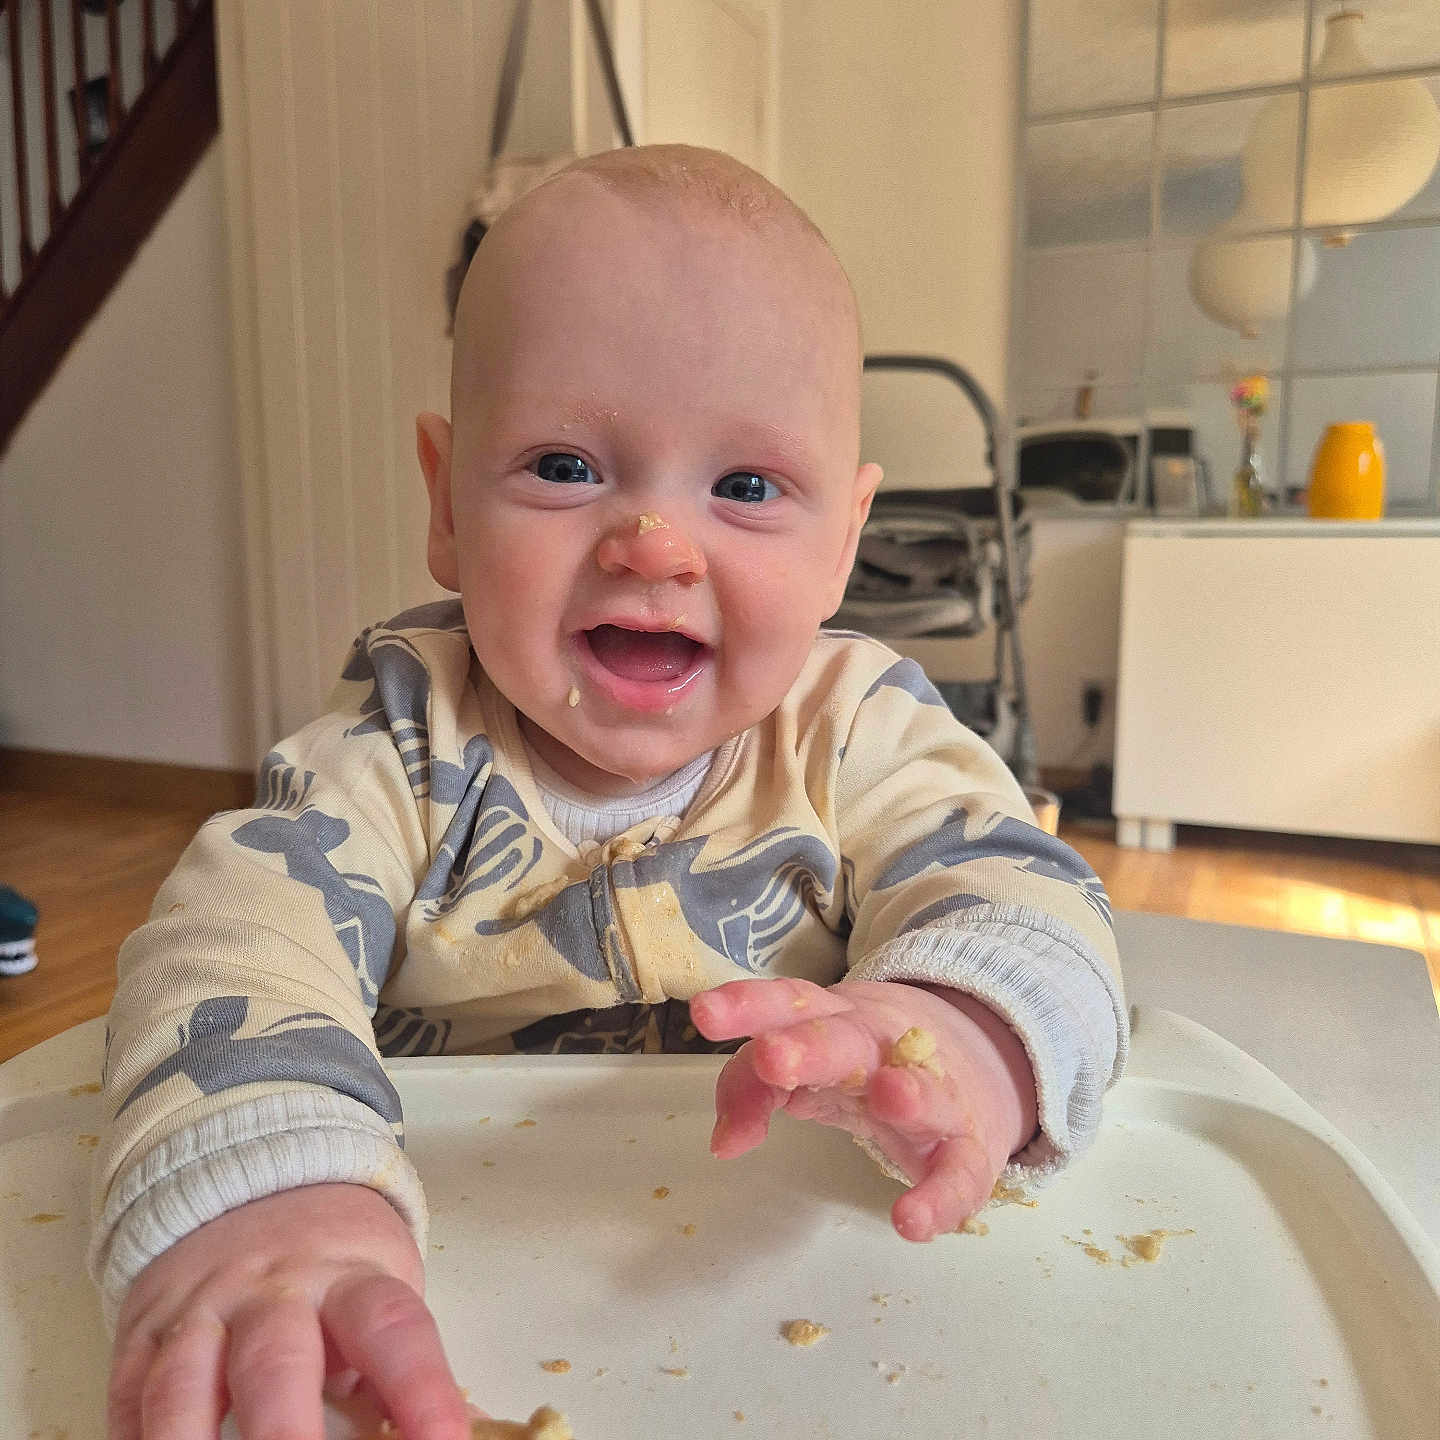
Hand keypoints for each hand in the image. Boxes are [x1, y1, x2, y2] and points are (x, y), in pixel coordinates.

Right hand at [108, 1183, 471, 1439]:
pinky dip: (136, 1438)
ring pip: (184, 1384)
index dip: (420, 1389)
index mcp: (351, 1278)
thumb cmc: (332, 1260)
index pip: (393, 1328)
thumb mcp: (378, 1288)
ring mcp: (203, 1309)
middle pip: (277, 1362)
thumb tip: (440, 1436)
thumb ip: (389, 1369)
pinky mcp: (145, 1332)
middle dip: (286, 1435)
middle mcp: (274, 1291)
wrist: (252, 1176)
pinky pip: (130, 1392)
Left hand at [690, 978, 1037, 1241]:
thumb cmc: (866, 1064)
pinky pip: (959, 1173)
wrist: (979, 1063)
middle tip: (772, 1056)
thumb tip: (723, 1141)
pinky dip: (940, 1198)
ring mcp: (933, 1092)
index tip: (704, 1014)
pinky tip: (912, 1222)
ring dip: (908, 1093)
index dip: (748, 1006)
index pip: (788, 1002)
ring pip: (923, 1089)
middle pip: (846, 1038)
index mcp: (835, 1018)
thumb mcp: (807, 1066)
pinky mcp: (968, 1147)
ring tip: (890, 1097)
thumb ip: (753, 1089)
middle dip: (810, 1045)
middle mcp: (883, 1045)